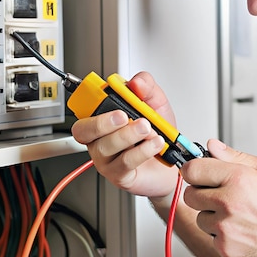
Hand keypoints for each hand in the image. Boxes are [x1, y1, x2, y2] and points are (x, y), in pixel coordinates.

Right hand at [71, 72, 178, 198]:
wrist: (172, 161)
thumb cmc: (158, 133)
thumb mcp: (156, 103)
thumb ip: (146, 86)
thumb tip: (136, 82)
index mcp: (104, 117)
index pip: (84, 108)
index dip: (89, 100)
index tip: (109, 94)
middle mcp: (100, 138)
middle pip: (84, 130)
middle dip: (103, 121)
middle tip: (124, 115)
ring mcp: (106, 158)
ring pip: (106, 146)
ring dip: (128, 135)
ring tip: (148, 129)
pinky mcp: (119, 174)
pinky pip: (124, 162)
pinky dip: (142, 151)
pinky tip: (154, 144)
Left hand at [182, 140, 256, 256]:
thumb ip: (236, 157)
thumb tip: (212, 145)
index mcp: (238, 178)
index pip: (193, 169)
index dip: (193, 170)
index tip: (197, 173)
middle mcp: (228, 202)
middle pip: (190, 194)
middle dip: (202, 194)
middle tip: (222, 196)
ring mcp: (225, 227)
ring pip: (200, 217)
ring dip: (212, 216)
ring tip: (238, 215)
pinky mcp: (225, 248)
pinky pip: (210, 237)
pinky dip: (222, 235)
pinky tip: (242, 231)